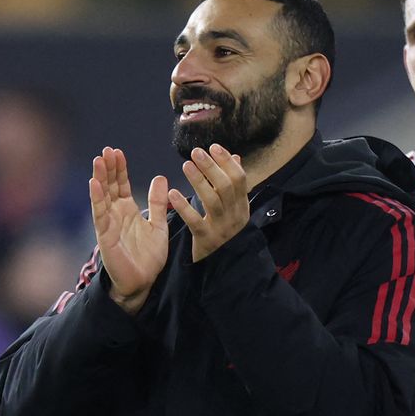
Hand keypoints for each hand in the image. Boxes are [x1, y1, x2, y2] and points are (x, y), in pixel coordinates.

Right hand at [90, 146, 169, 313]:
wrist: (143, 283)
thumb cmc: (149, 257)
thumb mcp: (158, 225)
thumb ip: (158, 203)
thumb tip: (160, 178)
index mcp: (127, 211)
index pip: (120, 185)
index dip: (118, 169)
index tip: (117, 152)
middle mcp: (115, 215)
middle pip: (109, 186)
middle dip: (108, 168)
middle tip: (107, 150)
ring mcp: (108, 224)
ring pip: (102, 197)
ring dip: (99, 178)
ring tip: (98, 160)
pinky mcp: (105, 236)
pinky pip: (100, 214)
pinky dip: (97, 199)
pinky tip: (94, 183)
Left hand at [167, 144, 247, 261]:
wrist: (223, 268)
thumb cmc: (224, 232)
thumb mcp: (233, 209)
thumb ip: (233, 185)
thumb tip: (236, 157)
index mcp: (242, 207)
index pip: (239, 179)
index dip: (227, 162)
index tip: (214, 147)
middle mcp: (235, 216)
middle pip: (226, 187)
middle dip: (212, 167)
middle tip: (196, 152)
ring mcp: (221, 229)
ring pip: (212, 201)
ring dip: (199, 181)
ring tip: (186, 165)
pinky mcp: (206, 240)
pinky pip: (195, 221)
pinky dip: (184, 207)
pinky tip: (173, 194)